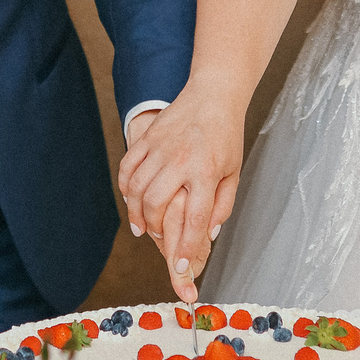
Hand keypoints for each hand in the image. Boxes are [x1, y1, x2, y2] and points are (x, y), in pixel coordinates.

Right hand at [115, 91, 242, 301]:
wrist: (213, 94)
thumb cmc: (226, 136)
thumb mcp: (234, 173)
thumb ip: (222, 206)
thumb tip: (209, 235)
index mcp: (206, 171)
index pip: (194, 218)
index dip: (186, 246)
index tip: (180, 266)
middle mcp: (181, 160)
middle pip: (156, 205)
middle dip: (154, 229)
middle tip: (157, 238)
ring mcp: (160, 148)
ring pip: (136, 189)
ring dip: (136, 212)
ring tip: (140, 226)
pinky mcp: (147, 138)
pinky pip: (127, 168)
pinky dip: (125, 188)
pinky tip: (131, 199)